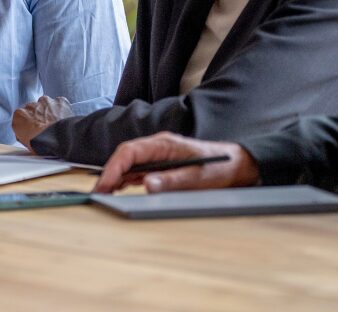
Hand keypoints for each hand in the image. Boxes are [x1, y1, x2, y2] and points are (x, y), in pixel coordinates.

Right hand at [10, 95, 72, 149]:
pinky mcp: (60, 101)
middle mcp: (30, 105)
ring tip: (55, 124)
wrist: (59, 141)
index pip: (22, 116)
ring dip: (49, 111)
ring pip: (46, 104)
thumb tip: (27, 133)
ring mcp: (45, 102)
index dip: (28, 123)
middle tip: (45, 127)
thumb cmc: (42, 144)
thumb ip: (23, 132)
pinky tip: (63, 119)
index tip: (33, 129)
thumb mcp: (25, 142)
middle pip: (33, 108)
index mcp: (19, 115)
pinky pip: (59, 103)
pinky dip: (61, 109)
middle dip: (39, 116)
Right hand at [93, 132, 259, 194]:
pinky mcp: (161, 164)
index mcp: (164, 144)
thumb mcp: (199, 178)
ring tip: (104, 193)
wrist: (239, 164)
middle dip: (109, 174)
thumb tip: (147, 185)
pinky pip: (137, 169)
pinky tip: (119, 189)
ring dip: (115, 177)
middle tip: (98, 193)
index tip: (105, 184)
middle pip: (125, 156)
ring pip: (129, 163)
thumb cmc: (221, 167)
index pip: (130, 151)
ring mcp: (158, 155)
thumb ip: (173, 181)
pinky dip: (125, 179)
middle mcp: (158, 146)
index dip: (114, 167)